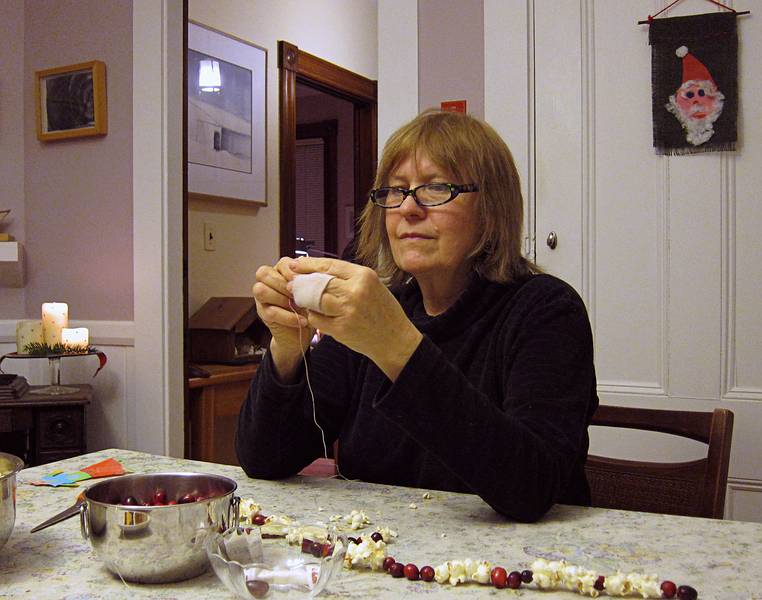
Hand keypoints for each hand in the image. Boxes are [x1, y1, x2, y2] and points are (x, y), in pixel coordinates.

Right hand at [252, 257, 314, 380]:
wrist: (301, 333)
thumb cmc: (308, 309)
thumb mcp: (312, 293)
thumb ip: (310, 283)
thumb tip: (315, 277)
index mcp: (282, 272)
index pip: (282, 263)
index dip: (292, 271)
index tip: (303, 280)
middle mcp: (268, 282)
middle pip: (264, 273)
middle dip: (283, 283)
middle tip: (298, 294)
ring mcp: (263, 298)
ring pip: (261, 290)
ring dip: (281, 298)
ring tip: (297, 306)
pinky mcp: (263, 314)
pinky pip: (270, 311)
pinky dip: (288, 317)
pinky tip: (300, 320)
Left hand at [288, 257, 421, 380]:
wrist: (395, 339)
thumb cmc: (383, 310)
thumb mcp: (371, 285)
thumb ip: (347, 277)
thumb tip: (317, 270)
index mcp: (364, 276)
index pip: (328, 266)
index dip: (308, 265)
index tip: (295, 265)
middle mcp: (355, 291)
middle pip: (318, 282)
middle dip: (302, 283)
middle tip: (292, 285)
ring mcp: (347, 311)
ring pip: (314, 300)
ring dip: (305, 300)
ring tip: (303, 300)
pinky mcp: (341, 329)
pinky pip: (317, 319)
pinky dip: (313, 316)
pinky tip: (317, 315)